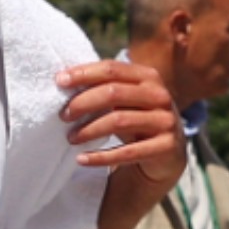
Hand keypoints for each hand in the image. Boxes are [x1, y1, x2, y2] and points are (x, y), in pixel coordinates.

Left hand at [57, 61, 183, 184]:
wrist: (169, 151)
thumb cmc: (138, 118)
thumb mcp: (127, 99)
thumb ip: (105, 87)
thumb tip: (64, 80)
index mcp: (149, 77)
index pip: (112, 69)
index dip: (84, 73)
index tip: (59, 81)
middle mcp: (160, 95)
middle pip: (114, 93)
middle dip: (83, 102)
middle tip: (63, 115)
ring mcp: (165, 121)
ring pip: (119, 121)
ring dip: (89, 130)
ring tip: (71, 137)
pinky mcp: (166, 147)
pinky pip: (128, 152)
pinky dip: (101, 157)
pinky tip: (81, 159)